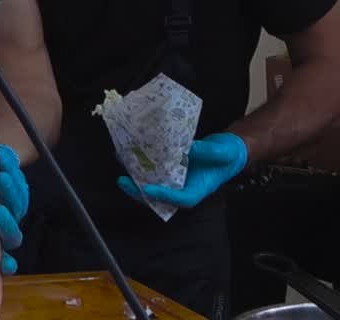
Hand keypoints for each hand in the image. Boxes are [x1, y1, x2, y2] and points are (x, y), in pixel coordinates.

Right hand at [0, 144, 27, 275]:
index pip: (3, 262)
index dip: (7, 265)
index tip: (4, 261)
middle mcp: (0, 231)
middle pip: (13, 234)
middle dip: (9, 223)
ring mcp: (8, 209)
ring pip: (18, 206)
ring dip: (14, 193)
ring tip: (2, 176)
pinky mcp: (9, 186)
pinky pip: (17, 182)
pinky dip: (12, 172)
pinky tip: (5, 161)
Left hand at [117, 132, 246, 208]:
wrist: (225, 151)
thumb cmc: (227, 155)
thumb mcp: (222, 152)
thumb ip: (207, 151)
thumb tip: (186, 148)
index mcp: (199, 189)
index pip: (182, 199)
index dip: (165, 197)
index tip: (148, 189)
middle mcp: (184, 187)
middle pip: (161, 198)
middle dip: (140, 193)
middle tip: (123, 182)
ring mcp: (176, 180)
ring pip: (154, 186)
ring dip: (136, 181)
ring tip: (121, 170)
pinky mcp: (169, 170)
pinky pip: (154, 174)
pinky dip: (141, 169)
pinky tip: (128, 159)